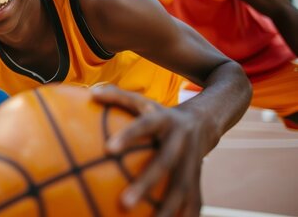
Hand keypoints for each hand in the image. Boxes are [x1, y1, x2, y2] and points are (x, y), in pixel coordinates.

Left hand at [91, 84, 205, 216]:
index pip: (144, 126)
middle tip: (124, 203)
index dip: (128, 136)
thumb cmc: (160, 114)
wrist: (205, 119)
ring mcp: (193, 161)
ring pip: (181, 187)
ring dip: (167, 209)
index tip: (108, 149)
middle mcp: (181, 141)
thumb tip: (91, 93)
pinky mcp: (199, 177)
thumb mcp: (143, 101)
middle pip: (164, 163)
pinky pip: (194, 200)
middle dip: (146, 184)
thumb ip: (118, 97)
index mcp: (164, 120)